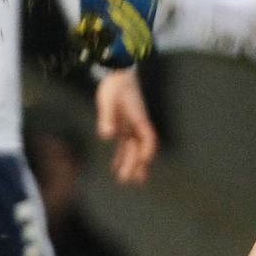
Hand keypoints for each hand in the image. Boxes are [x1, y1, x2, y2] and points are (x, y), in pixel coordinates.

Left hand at [95, 68, 156, 183]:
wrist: (117, 74)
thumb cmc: (115, 86)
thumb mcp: (108, 100)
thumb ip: (107, 118)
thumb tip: (107, 135)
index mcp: (138, 119)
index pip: (148, 138)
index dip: (147, 151)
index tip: (144, 162)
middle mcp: (137, 125)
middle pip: (140, 148)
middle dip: (136, 164)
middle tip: (129, 181)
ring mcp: (131, 127)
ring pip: (133, 149)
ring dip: (130, 164)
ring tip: (126, 180)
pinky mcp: (123, 127)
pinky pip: (124, 145)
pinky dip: (121, 157)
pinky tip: (115, 167)